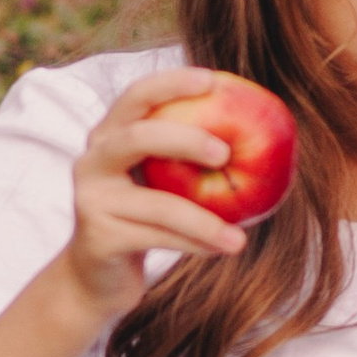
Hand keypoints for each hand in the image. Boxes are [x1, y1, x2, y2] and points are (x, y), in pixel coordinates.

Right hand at [64, 66, 249, 323]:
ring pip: (157, 204)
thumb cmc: (146, 216)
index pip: (137, 95)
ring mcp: (91, 200)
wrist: (99, 276)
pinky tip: (223, 248)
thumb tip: (265, 128)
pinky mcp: (98, 238)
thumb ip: (190, 154)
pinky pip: (157, 238)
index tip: (213, 80)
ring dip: (204, 221)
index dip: (171, 83)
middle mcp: (93, 160)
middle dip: (185, 139)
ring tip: (241, 238)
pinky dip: (195, 244)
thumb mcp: (161, 179)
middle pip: (137, 137)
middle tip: (226, 153)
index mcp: (110, 134)